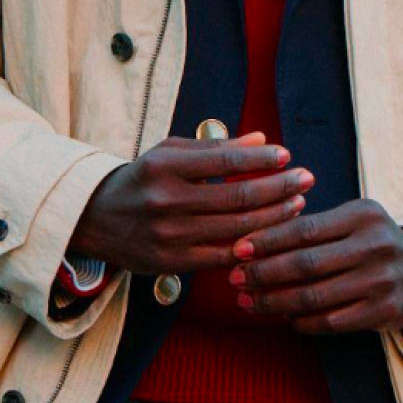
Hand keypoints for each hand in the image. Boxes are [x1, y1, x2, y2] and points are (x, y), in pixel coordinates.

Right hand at [70, 131, 312, 274]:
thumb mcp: (169, 153)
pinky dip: (252, 246)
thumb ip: (215, 148)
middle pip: (237, 197)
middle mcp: (166, 201)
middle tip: (306, 179)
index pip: (225, 161)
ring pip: (236, 229)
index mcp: (165, 167)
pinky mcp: (172, 262)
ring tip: (297, 204)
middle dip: (279, 188)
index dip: (261, 159)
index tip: (287, 155)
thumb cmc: (142, 179)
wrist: (95, 219)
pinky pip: (223, 256)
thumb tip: (262, 140)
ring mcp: (169, 235)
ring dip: (273, 217)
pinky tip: (274, 236)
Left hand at [227, 198, 402, 333]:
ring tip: (249, 301)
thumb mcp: (353, 221)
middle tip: (235, 279)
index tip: (238, 250)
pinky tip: (284, 317)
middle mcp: (374, 246)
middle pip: (306, 264)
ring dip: (275, 301)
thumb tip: (254, 241)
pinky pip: (331, 321)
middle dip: (264, 273)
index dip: (267, 241)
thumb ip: (314, 227)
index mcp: (362, 215)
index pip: (305, 229)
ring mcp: (380, 281)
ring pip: (314, 296)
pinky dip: (302, 321)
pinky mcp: (383, 311)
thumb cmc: (372, 243)